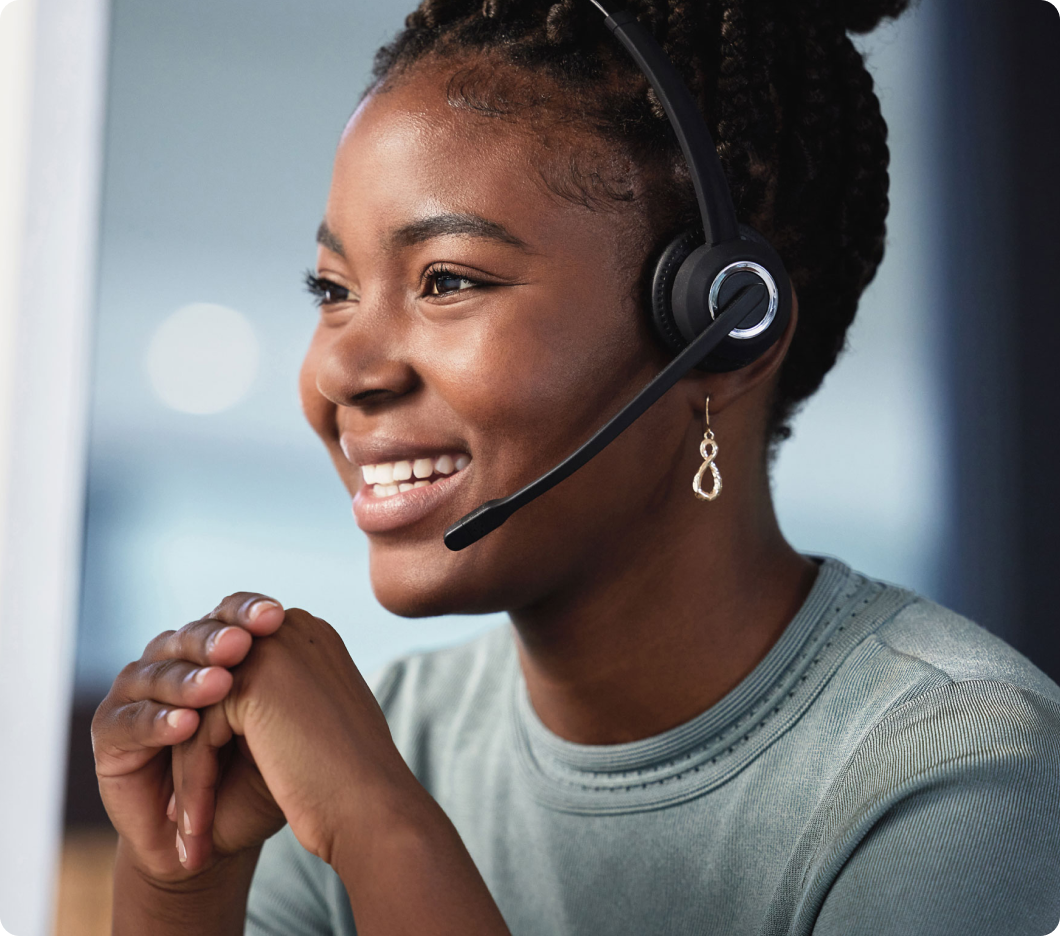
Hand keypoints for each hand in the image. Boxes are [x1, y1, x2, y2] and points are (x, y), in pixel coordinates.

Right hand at [92, 593, 287, 883]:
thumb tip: (311, 628)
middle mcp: (172, 658)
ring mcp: (136, 690)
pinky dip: (160, 722)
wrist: (212, 840)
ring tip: (221, 686)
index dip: (249, 612)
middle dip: (219, 640)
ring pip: (161, 674)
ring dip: (190, 681)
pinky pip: (134, 720)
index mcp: (214, 648)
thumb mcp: (277, 727)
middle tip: (243, 644)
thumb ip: (284, 683)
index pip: (231, 617)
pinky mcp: (108, 729)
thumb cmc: (254, 776)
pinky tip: (186, 725)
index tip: (277, 616)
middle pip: (194, 638)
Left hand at [175, 604, 420, 868]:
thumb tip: (233, 711)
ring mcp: (273, 649)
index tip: (213, 785)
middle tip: (183, 811)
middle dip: (196, 752)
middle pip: (212, 689)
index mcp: (309, 636)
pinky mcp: (252, 681)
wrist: (372, 809)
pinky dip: (193, 787)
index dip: (219, 732)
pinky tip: (194, 831)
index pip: (238, 673)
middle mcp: (293, 629)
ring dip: (189, 777)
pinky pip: (197, 735)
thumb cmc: (349, 779)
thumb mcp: (311, 719)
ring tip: (186, 831)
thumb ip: (278, 697)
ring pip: (199, 714)